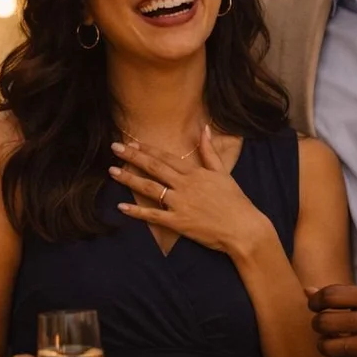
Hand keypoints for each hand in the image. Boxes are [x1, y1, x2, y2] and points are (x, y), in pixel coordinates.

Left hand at [110, 128, 273, 258]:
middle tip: (114, 148)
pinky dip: (136, 212)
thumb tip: (205, 128)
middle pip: (154, 167)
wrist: (243, 228)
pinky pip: (153, 216)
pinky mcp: (178, 222)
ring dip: (129, 179)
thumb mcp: (223, 172)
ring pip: (150, 188)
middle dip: (132, 157)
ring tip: (112, 171)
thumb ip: (210, 151)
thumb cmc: (235, 201)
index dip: (148, 149)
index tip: (132, 143)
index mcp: (195, 173)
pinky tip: (121, 207)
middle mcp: (185, 185)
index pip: (167, 157)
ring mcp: (180, 204)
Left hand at [308, 285, 356, 356]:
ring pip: (330, 348)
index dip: (316, 301)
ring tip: (332, 342)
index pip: (331, 296)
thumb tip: (307, 291)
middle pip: (325, 323)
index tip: (316, 305)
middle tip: (323, 325)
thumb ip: (344, 294)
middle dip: (317, 324)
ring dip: (325, 345)